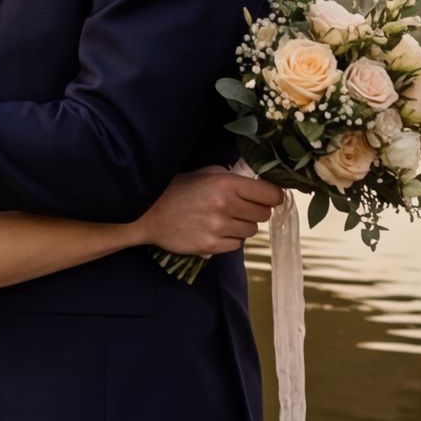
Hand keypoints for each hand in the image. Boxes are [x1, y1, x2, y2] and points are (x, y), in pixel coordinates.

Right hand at [136, 167, 282, 258]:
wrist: (147, 214)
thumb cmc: (176, 190)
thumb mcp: (203, 174)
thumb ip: (232, 177)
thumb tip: (258, 184)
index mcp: (226, 184)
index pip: (271, 194)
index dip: (273, 196)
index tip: (267, 197)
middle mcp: (225, 206)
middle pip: (264, 214)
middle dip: (255, 210)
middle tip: (239, 207)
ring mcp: (218, 228)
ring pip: (252, 231)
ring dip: (242, 225)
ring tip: (223, 219)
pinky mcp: (211, 246)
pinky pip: (237, 245)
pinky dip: (230, 239)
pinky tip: (214, 231)